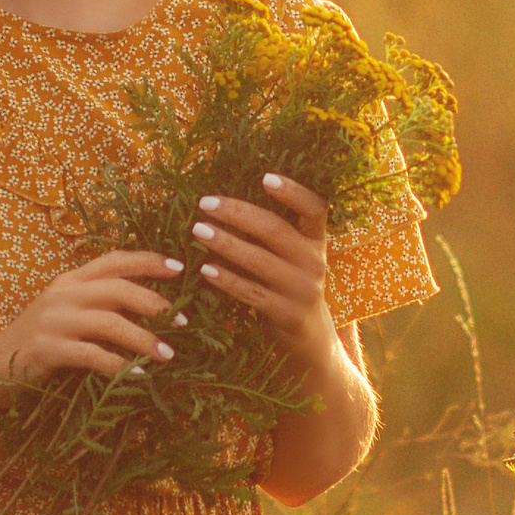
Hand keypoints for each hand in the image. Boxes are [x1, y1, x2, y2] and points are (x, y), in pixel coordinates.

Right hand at [0, 249, 183, 407]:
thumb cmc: (38, 339)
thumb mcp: (65, 310)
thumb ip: (96, 301)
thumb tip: (149, 304)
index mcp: (69, 279)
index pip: (113, 260)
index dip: (147, 261)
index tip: (179, 268)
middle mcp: (62, 294)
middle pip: (117, 289)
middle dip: (155, 304)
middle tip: (183, 321)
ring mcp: (53, 321)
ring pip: (110, 323)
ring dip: (144, 339)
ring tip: (167, 354)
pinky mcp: (47, 350)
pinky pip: (93, 355)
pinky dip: (119, 366)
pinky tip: (137, 375)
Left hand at [190, 176, 338, 364]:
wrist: (309, 337)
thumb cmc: (289, 284)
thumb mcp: (294, 257)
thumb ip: (274, 233)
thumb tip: (228, 199)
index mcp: (317, 241)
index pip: (314, 208)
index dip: (293, 191)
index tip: (265, 177)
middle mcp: (315, 262)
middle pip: (274, 230)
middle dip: (237, 213)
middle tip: (205, 203)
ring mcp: (302, 290)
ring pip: (258, 261)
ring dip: (225, 243)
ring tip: (197, 230)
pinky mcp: (287, 314)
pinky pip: (251, 292)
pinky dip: (226, 280)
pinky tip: (204, 269)